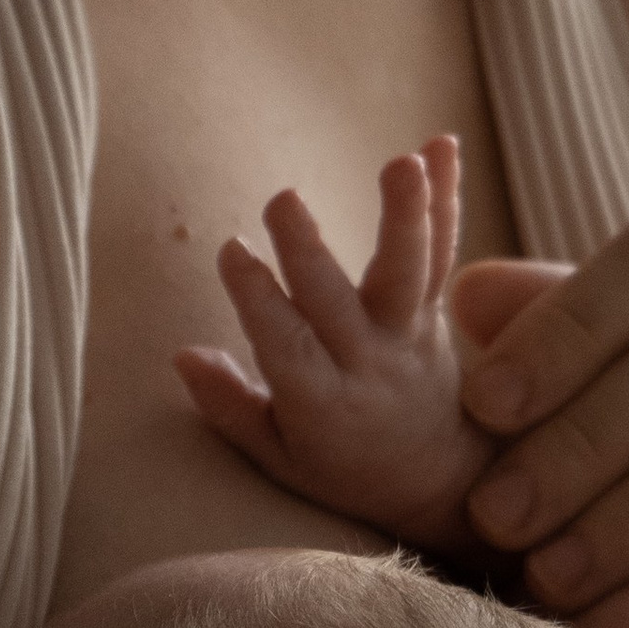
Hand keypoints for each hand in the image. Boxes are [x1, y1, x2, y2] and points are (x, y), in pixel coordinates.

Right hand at [174, 139, 487, 551]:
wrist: (439, 482)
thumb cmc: (343, 469)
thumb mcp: (279, 459)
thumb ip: (231, 407)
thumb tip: (183, 355)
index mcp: (325, 407)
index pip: (287, 347)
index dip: (257, 300)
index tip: (230, 250)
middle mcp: (372, 366)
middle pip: (342, 304)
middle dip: (310, 251)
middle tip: (284, 199)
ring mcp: (411, 335)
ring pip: (411, 271)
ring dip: (407, 212)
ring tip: (404, 161)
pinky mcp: (436, 310)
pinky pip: (443, 250)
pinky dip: (446, 196)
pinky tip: (441, 144)